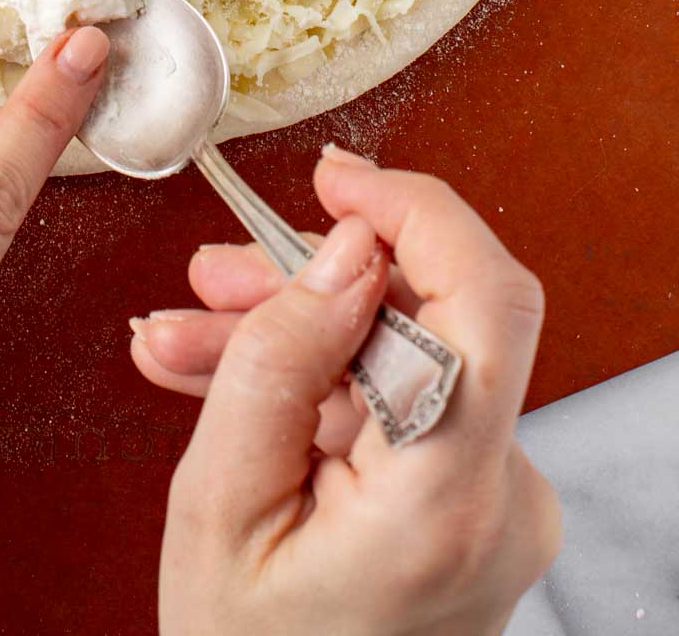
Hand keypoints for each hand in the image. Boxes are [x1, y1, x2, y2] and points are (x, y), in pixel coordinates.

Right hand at [133, 149, 560, 635]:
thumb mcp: (220, 507)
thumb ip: (276, 363)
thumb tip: (342, 249)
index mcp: (444, 500)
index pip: (487, 301)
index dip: (419, 210)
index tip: (340, 178)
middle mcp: (498, 499)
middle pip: (427, 317)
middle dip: (307, 280)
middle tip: (209, 274)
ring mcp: (494, 507)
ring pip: (398, 356)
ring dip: (292, 335)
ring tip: (188, 340)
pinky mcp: (474, 508)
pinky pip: (399, 404)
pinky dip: (318, 386)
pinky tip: (229, 385)